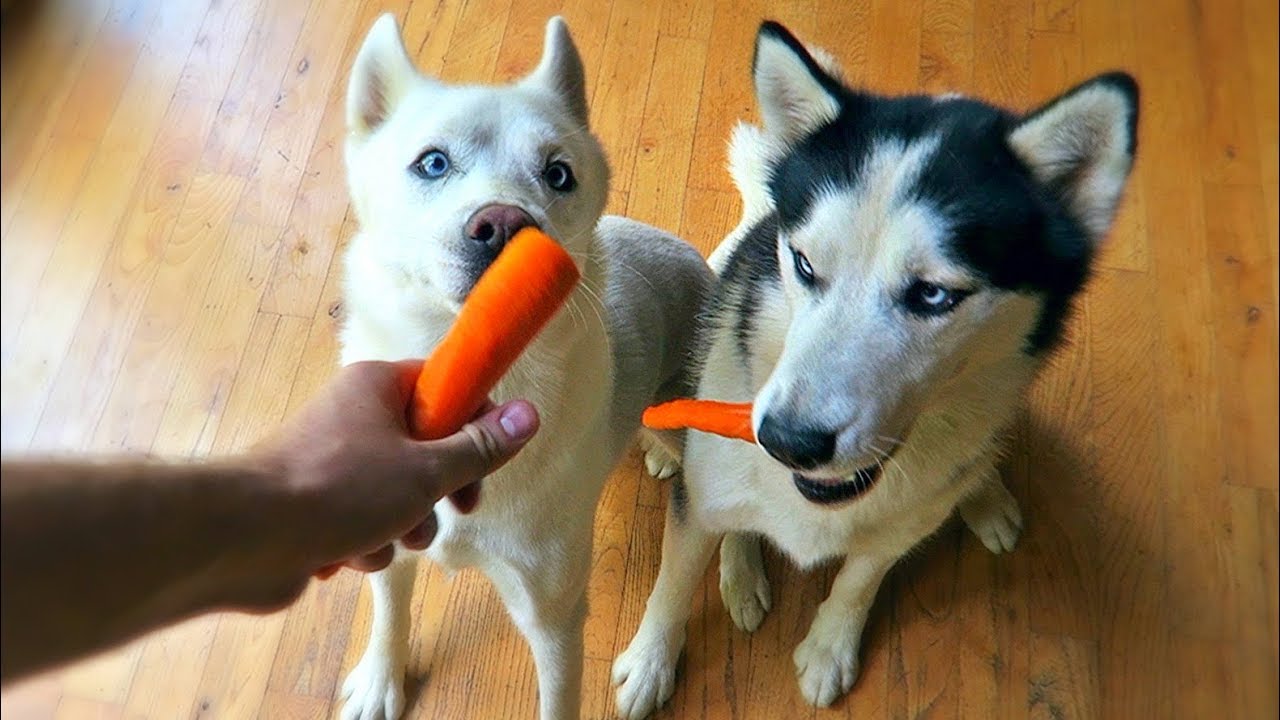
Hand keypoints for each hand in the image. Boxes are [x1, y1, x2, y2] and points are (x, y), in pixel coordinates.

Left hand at [249, 360, 538, 595]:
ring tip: (390, 539)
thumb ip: (479, 449)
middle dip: (442, 490)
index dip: (476, 421)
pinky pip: (365, 522)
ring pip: (399, 493)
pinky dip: (367, 543)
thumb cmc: (339, 490)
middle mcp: (355, 416)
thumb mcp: (426, 471)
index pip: (447, 386)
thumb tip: (530, 415)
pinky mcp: (317, 506)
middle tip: (458, 509)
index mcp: (378, 387)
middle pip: (428, 446)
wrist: (245, 538)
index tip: (490, 458)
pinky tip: (348, 554)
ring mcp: (334, 462)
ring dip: (406, 526)